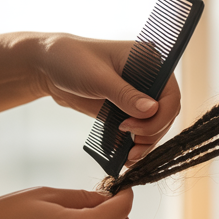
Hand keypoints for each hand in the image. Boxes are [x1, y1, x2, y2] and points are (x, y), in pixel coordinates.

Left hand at [32, 35, 181, 165]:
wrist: (48, 66)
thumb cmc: (72, 60)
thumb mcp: (98, 78)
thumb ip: (125, 95)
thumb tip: (152, 110)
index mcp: (150, 61)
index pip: (170, 95)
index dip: (158, 116)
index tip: (131, 127)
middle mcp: (149, 78)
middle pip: (165, 113)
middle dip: (151, 134)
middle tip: (132, 149)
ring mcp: (138, 94)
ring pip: (154, 125)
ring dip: (145, 144)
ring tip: (129, 158)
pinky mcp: (126, 108)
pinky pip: (138, 130)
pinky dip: (134, 144)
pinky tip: (124, 156)